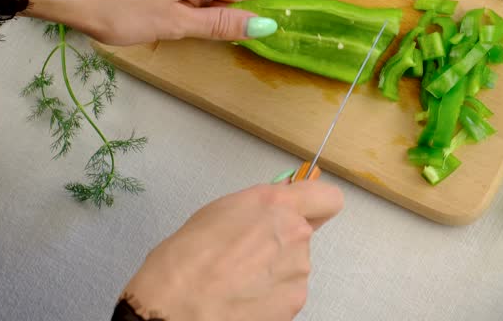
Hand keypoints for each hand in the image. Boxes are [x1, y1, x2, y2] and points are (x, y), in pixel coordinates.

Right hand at [121, 181, 343, 320]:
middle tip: (248, 253)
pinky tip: (244, 297)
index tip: (304, 211)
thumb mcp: (220, 211)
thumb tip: (274, 209)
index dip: (316, 205)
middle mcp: (294, 232)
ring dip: (275, 270)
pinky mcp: (295, 300)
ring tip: (238, 278)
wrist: (175, 306)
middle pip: (304, 234)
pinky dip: (271, 295)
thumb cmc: (185, 258)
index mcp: (275, 204)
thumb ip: (259, 207)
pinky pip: (288, 291)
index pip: (327, 197)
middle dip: (283, 241)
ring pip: (295, 265)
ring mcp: (298, 269)